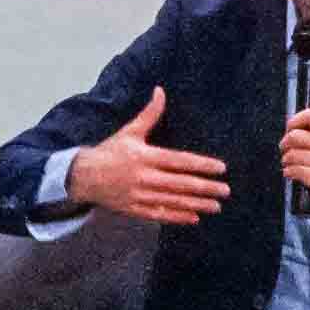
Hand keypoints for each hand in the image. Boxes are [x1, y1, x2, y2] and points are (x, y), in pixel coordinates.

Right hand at [67, 87, 230, 226]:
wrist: (83, 176)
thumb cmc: (110, 152)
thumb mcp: (129, 131)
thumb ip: (149, 114)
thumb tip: (160, 91)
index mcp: (145, 156)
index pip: (179, 161)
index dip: (201, 165)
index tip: (221, 168)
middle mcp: (144, 177)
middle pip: (180, 184)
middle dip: (205, 187)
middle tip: (225, 190)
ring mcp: (139, 195)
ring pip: (173, 201)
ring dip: (196, 204)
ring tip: (216, 206)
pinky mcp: (134, 209)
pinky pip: (159, 214)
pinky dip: (177, 217)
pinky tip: (194, 218)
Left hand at [280, 107, 309, 215]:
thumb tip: (291, 125)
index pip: (309, 115)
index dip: (293, 122)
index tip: (290, 130)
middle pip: (295, 136)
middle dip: (285, 144)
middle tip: (286, 150)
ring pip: (292, 155)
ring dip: (286, 161)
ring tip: (290, 163)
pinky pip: (296, 170)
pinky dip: (289, 172)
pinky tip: (292, 173)